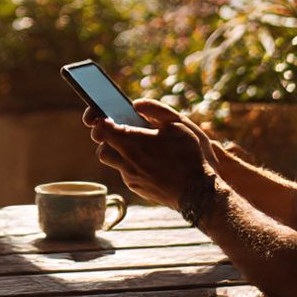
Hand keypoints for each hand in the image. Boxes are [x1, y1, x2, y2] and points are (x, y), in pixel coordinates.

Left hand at [87, 98, 214, 208]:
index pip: (101, 129)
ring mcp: (130, 177)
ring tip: (135, 146)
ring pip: (111, 162)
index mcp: (133, 142)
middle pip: (102, 147)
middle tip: (120, 132)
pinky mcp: (137, 188)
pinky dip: (130, 165)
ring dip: (117, 152)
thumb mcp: (178, 124)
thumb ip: (155, 109)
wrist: (197, 192)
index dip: (99, 120)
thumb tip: (136, 104)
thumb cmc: (189, 156)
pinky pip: (125, 173)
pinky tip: (148, 162)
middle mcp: (127, 161)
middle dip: (106, 138)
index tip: (105, 117)